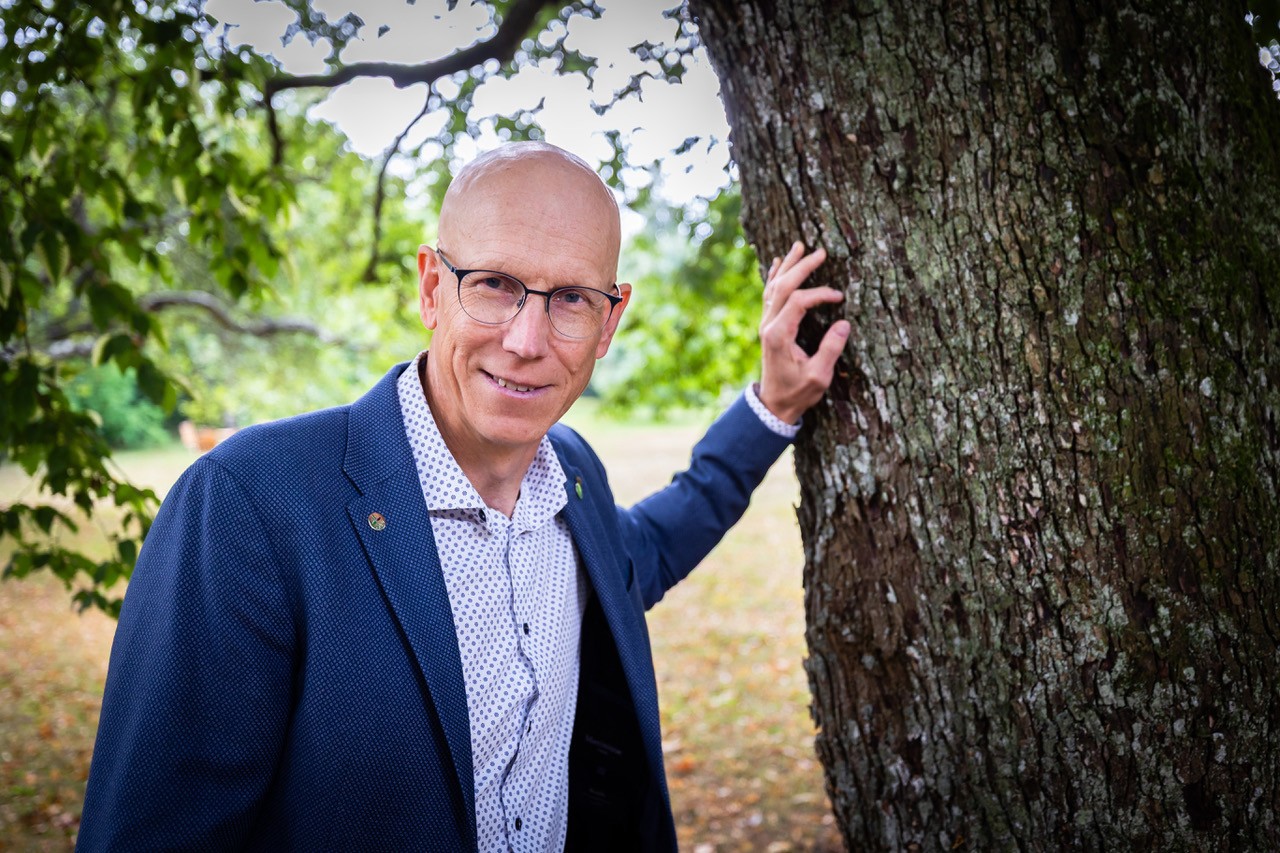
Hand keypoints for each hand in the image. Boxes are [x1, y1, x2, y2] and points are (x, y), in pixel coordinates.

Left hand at [758, 241, 850, 424]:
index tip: (839, 297)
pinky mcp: (768, 326)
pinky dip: (774, 277)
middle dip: (801, 267)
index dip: (820, 294)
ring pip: (773, 287)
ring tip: (798, 245)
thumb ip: (830, 349)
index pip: (798, 301)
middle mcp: (768, 326)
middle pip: (783, 286)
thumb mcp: (819, 376)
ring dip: (787, 265)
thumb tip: (844, 324)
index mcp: (779, 335)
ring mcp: (765, 324)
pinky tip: (777, 263)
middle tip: (820, 252)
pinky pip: (768, 295)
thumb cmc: (798, 392)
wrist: (774, 404)